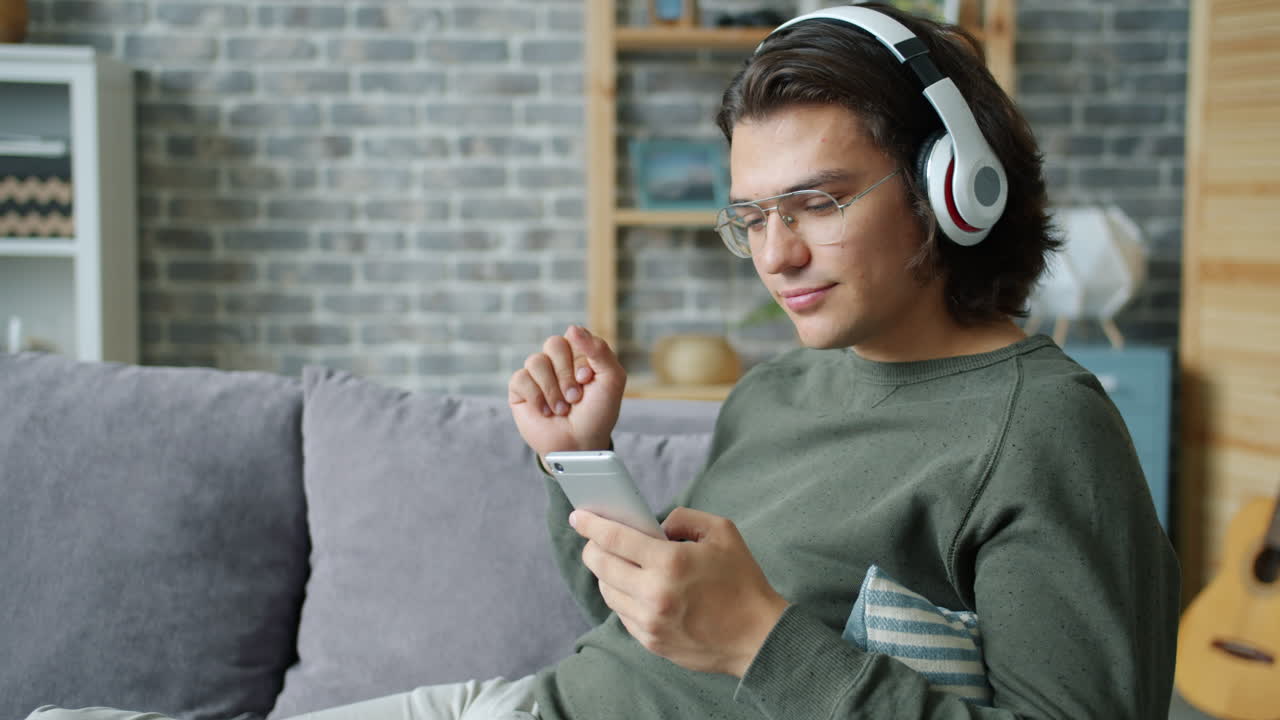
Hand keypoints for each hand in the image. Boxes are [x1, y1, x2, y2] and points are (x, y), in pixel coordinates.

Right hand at [508, 325, 626, 459]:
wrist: (579, 445)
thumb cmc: (597, 413)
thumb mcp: (611, 380)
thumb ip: (599, 350)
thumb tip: (572, 328)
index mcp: (580, 353)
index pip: (574, 337)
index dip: (581, 360)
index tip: (588, 381)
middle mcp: (558, 360)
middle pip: (554, 344)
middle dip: (566, 374)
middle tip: (575, 397)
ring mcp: (538, 374)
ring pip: (536, 361)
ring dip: (552, 389)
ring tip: (561, 409)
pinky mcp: (520, 389)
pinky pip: (520, 378)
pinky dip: (536, 397)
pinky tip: (545, 411)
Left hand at [572, 507, 788, 676]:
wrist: (758, 637)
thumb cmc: (742, 581)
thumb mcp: (721, 532)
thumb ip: (682, 519)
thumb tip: (653, 525)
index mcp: (670, 562)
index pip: (615, 538)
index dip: (591, 524)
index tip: (578, 516)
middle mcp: (654, 594)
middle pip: (601, 565)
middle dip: (592, 547)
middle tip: (595, 539)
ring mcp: (650, 622)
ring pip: (607, 591)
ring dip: (607, 573)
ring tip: (618, 563)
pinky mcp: (650, 642)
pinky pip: (621, 613)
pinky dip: (622, 596)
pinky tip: (634, 587)